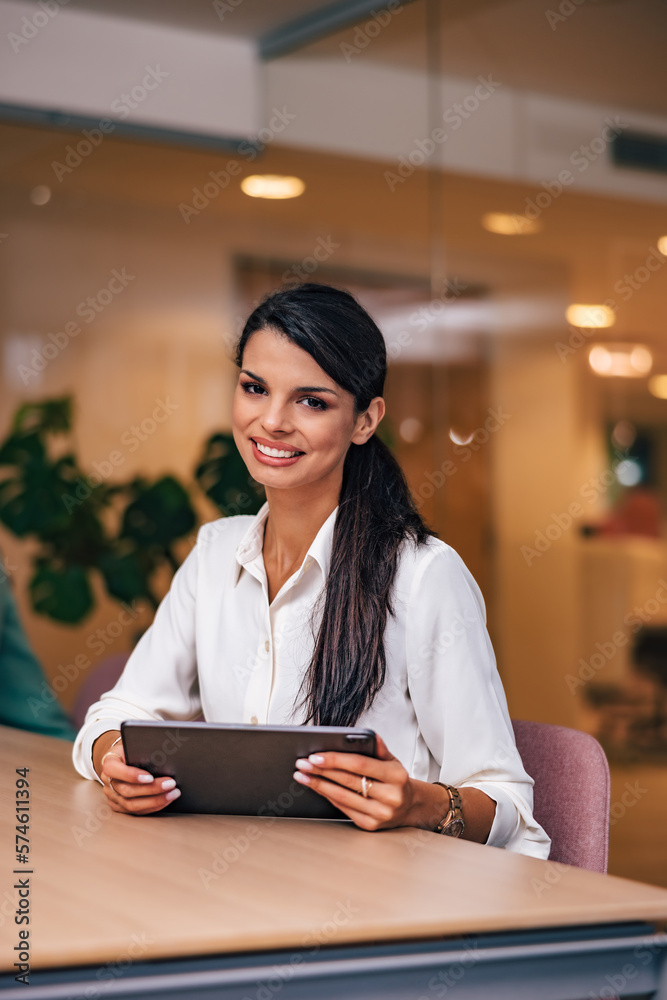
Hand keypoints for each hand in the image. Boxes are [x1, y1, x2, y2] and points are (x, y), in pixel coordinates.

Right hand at [93, 732, 181, 814]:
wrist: (122, 758)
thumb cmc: (131, 749)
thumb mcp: (134, 744)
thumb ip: (143, 749)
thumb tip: (164, 754)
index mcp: (109, 762)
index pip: (114, 770)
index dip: (131, 775)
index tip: (150, 777)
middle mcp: (108, 781)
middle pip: (127, 790)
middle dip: (152, 789)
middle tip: (171, 784)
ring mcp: (111, 796)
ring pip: (131, 804)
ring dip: (155, 801)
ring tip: (173, 793)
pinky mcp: (118, 806)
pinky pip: (135, 811)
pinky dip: (152, 807)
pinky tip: (166, 800)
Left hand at [293, 733, 416, 830]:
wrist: (409, 807)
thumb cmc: (395, 780)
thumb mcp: (392, 761)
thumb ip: (379, 748)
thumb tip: (369, 734)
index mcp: (396, 776)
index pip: (360, 765)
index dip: (336, 760)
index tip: (315, 755)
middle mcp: (390, 796)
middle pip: (348, 781)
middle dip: (321, 771)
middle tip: (302, 763)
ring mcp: (380, 813)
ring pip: (342, 797)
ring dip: (318, 785)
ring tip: (302, 775)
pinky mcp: (370, 825)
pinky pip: (343, 809)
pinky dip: (327, 796)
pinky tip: (316, 787)